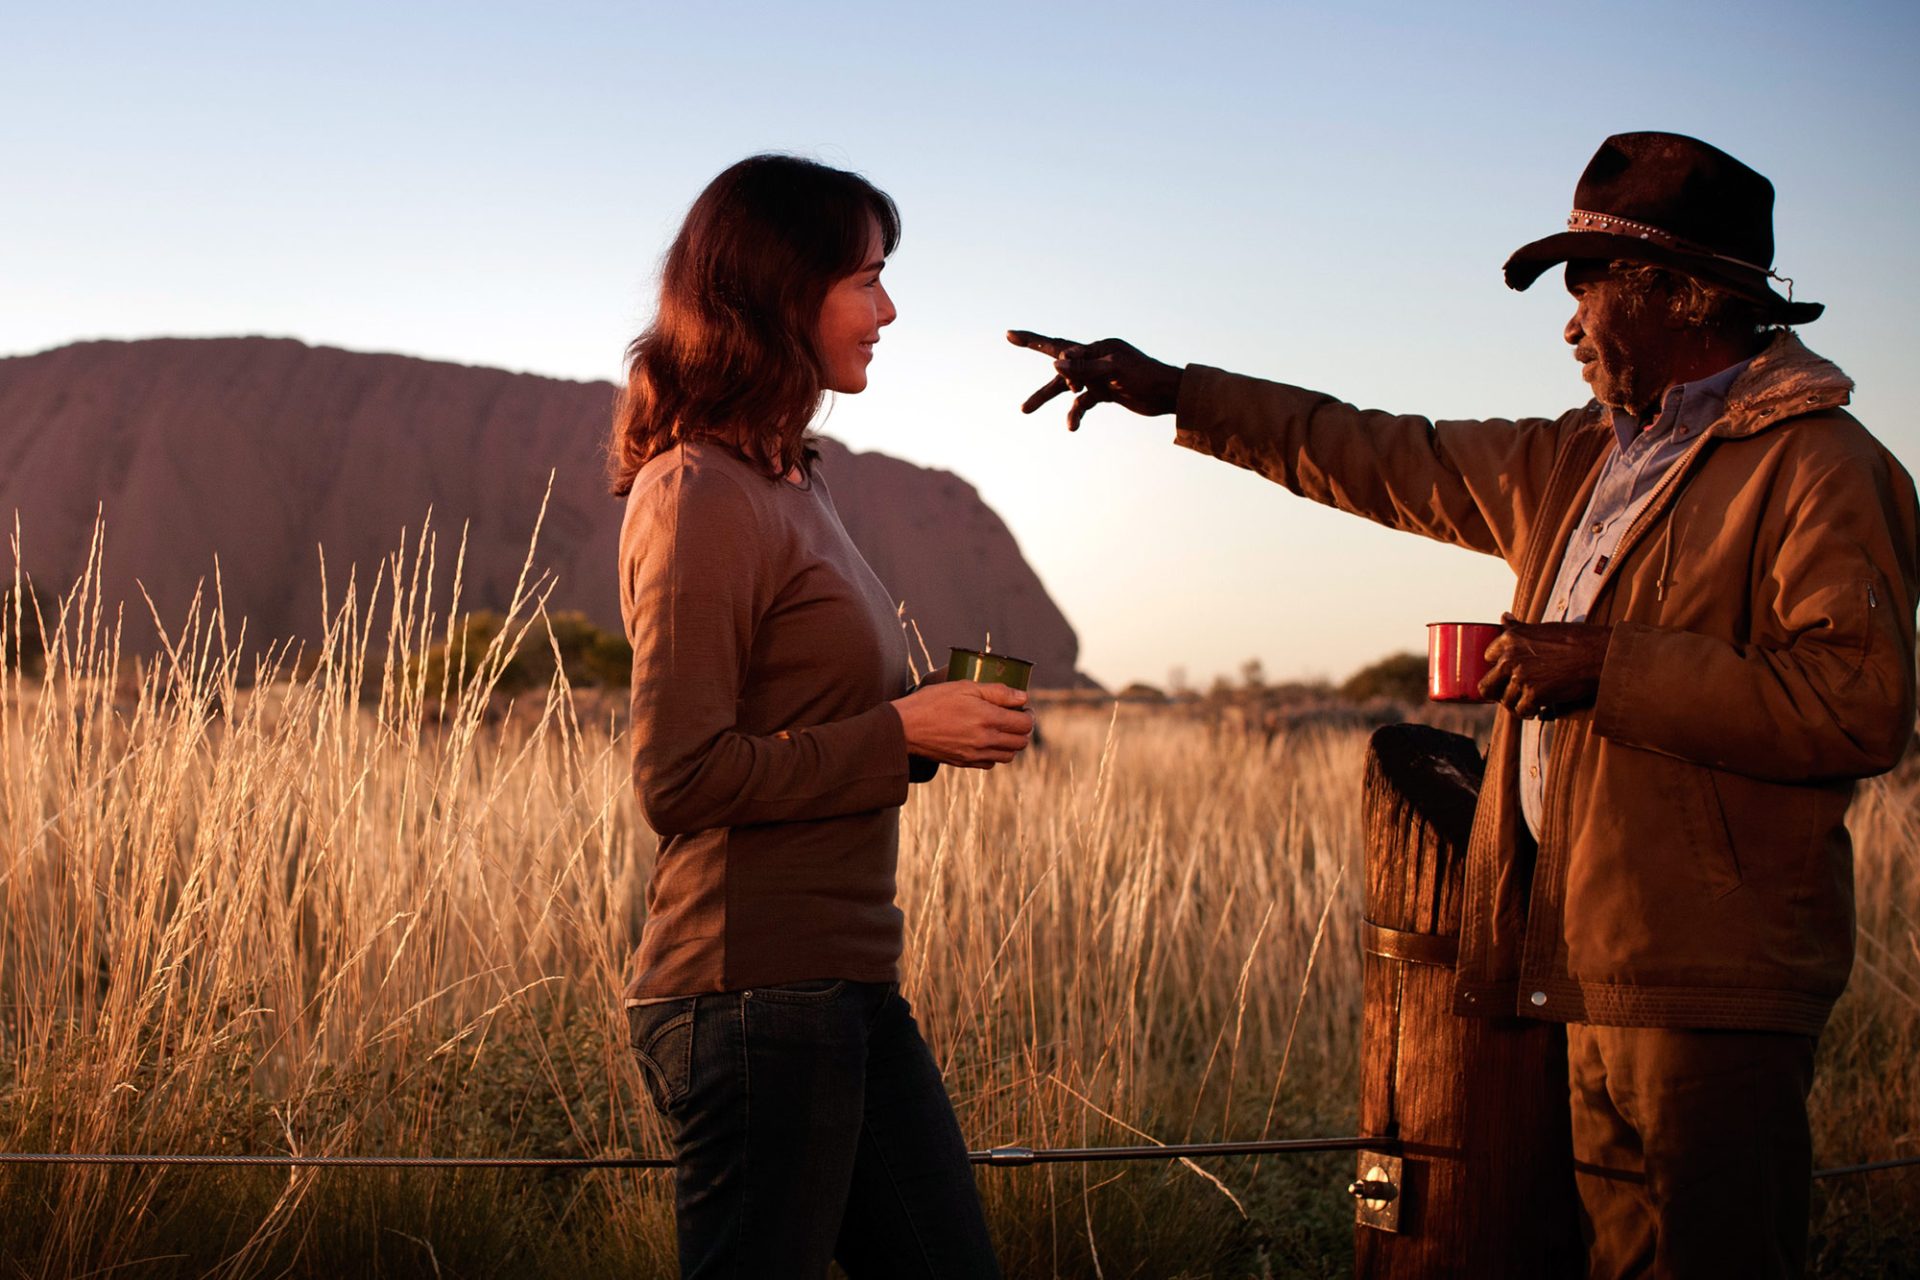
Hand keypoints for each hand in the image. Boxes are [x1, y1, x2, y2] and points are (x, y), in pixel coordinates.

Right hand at [892, 680, 1034, 768]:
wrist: (905, 728)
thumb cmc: (932, 702)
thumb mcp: (964, 687)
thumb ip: (996, 691)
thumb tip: (1022, 697)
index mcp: (988, 719)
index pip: (1025, 724)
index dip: (1029, 715)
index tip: (1023, 708)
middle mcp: (985, 741)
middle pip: (1021, 742)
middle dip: (1023, 729)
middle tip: (1016, 717)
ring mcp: (975, 755)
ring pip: (1008, 756)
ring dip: (1011, 743)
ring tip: (1002, 729)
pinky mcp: (964, 763)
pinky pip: (991, 763)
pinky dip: (995, 754)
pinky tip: (986, 740)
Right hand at [1007, 330, 1182, 429]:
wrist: (1169, 395)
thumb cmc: (1146, 377)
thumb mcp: (1114, 372)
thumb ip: (1084, 368)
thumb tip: (1055, 364)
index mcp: (1096, 348)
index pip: (1059, 346)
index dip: (1032, 341)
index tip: (1009, 334)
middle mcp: (1094, 359)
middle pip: (1058, 365)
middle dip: (1033, 361)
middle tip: (1010, 341)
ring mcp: (1098, 376)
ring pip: (1066, 387)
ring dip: (1047, 398)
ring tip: (1024, 409)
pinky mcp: (1104, 392)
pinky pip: (1082, 402)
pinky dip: (1075, 413)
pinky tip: (1071, 427)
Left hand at [1478, 614, 1610, 719]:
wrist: (1600, 654)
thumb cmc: (1575, 639)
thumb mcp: (1542, 628)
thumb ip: (1519, 628)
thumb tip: (1503, 617)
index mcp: (1510, 639)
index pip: (1488, 658)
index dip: (1498, 667)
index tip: (1508, 673)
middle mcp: (1510, 658)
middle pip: (1486, 686)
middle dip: (1497, 692)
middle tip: (1511, 694)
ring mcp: (1521, 677)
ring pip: (1504, 701)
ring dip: (1515, 705)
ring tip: (1527, 703)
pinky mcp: (1534, 694)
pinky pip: (1521, 711)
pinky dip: (1528, 713)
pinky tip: (1537, 709)